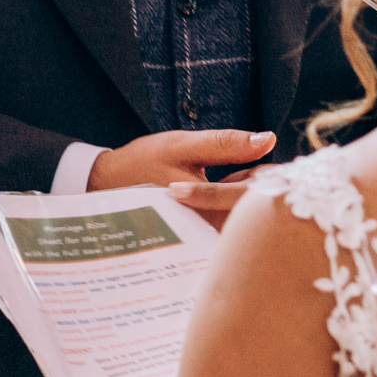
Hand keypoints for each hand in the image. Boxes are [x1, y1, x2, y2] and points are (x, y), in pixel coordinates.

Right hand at [93, 129, 273, 229]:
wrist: (107, 187)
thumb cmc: (144, 163)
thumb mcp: (183, 147)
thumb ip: (226, 144)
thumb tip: (269, 139)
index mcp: (213, 211)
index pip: (259, 199)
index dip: (264, 176)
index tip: (253, 161)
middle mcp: (210, 232)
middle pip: (252, 213)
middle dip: (254, 189)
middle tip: (243, 170)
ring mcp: (204, 238)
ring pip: (239, 218)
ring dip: (241, 198)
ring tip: (229, 179)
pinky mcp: (198, 236)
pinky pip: (224, 223)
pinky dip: (227, 206)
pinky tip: (218, 191)